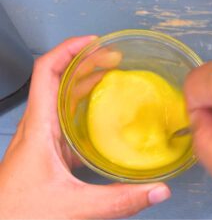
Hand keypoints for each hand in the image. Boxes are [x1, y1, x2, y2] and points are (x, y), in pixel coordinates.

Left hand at [0, 36, 169, 218]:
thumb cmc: (19, 213)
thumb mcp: (73, 205)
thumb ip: (118, 200)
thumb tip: (157, 190)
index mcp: (39, 127)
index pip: (47, 72)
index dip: (68, 50)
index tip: (93, 43)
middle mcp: (39, 125)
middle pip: (59, 79)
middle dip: (86, 63)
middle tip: (113, 58)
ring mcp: (43, 136)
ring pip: (62, 97)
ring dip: (85, 82)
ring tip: (111, 76)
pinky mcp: (49, 148)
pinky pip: (66, 117)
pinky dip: (84, 107)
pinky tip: (102, 115)